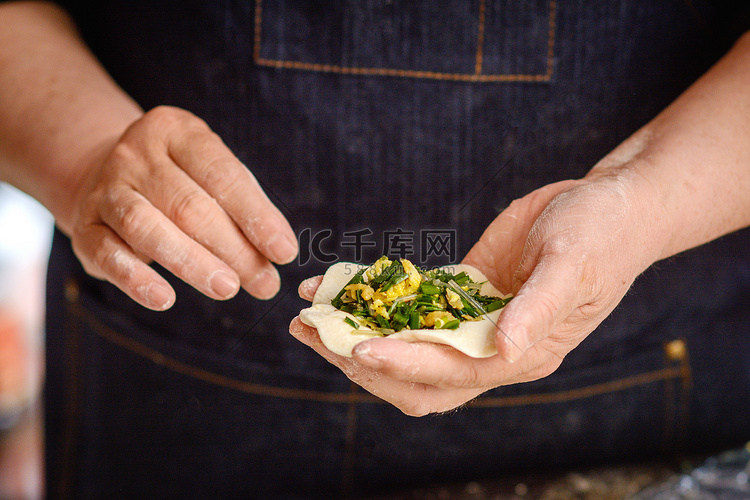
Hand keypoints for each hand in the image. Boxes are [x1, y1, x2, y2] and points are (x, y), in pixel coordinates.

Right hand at [68, 106, 297, 309]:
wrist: (103, 170)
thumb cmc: (179, 178)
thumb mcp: (211, 174)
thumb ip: (243, 208)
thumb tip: (276, 254)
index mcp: (176, 132)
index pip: (222, 175)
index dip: (256, 216)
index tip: (285, 252)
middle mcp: (136, 156)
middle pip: (190, 207)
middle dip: (234, 250)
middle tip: (265, 283)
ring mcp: (106, 190)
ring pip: (148, 228)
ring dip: (192, 263)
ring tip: (229, 289)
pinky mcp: (85, 226)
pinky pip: (109, 255)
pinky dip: (136, 279)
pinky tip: (165, 299)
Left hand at [290, 176, 660, 414]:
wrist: (609, 206)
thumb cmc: (601, 236)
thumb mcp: (574, 266)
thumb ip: (539, 310)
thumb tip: (504, 351)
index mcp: (519, 354)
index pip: (450, 374)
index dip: (403, 363)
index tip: (356, 346)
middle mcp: (489, 348)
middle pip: (414, 375)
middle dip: (360, 360)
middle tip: (310, 333)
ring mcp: (472, 323)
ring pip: (403, 346)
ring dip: (355, 335)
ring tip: (307, 314)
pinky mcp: (462, 293)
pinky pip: (409, 305)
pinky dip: (373, 301)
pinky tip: (338, 285)